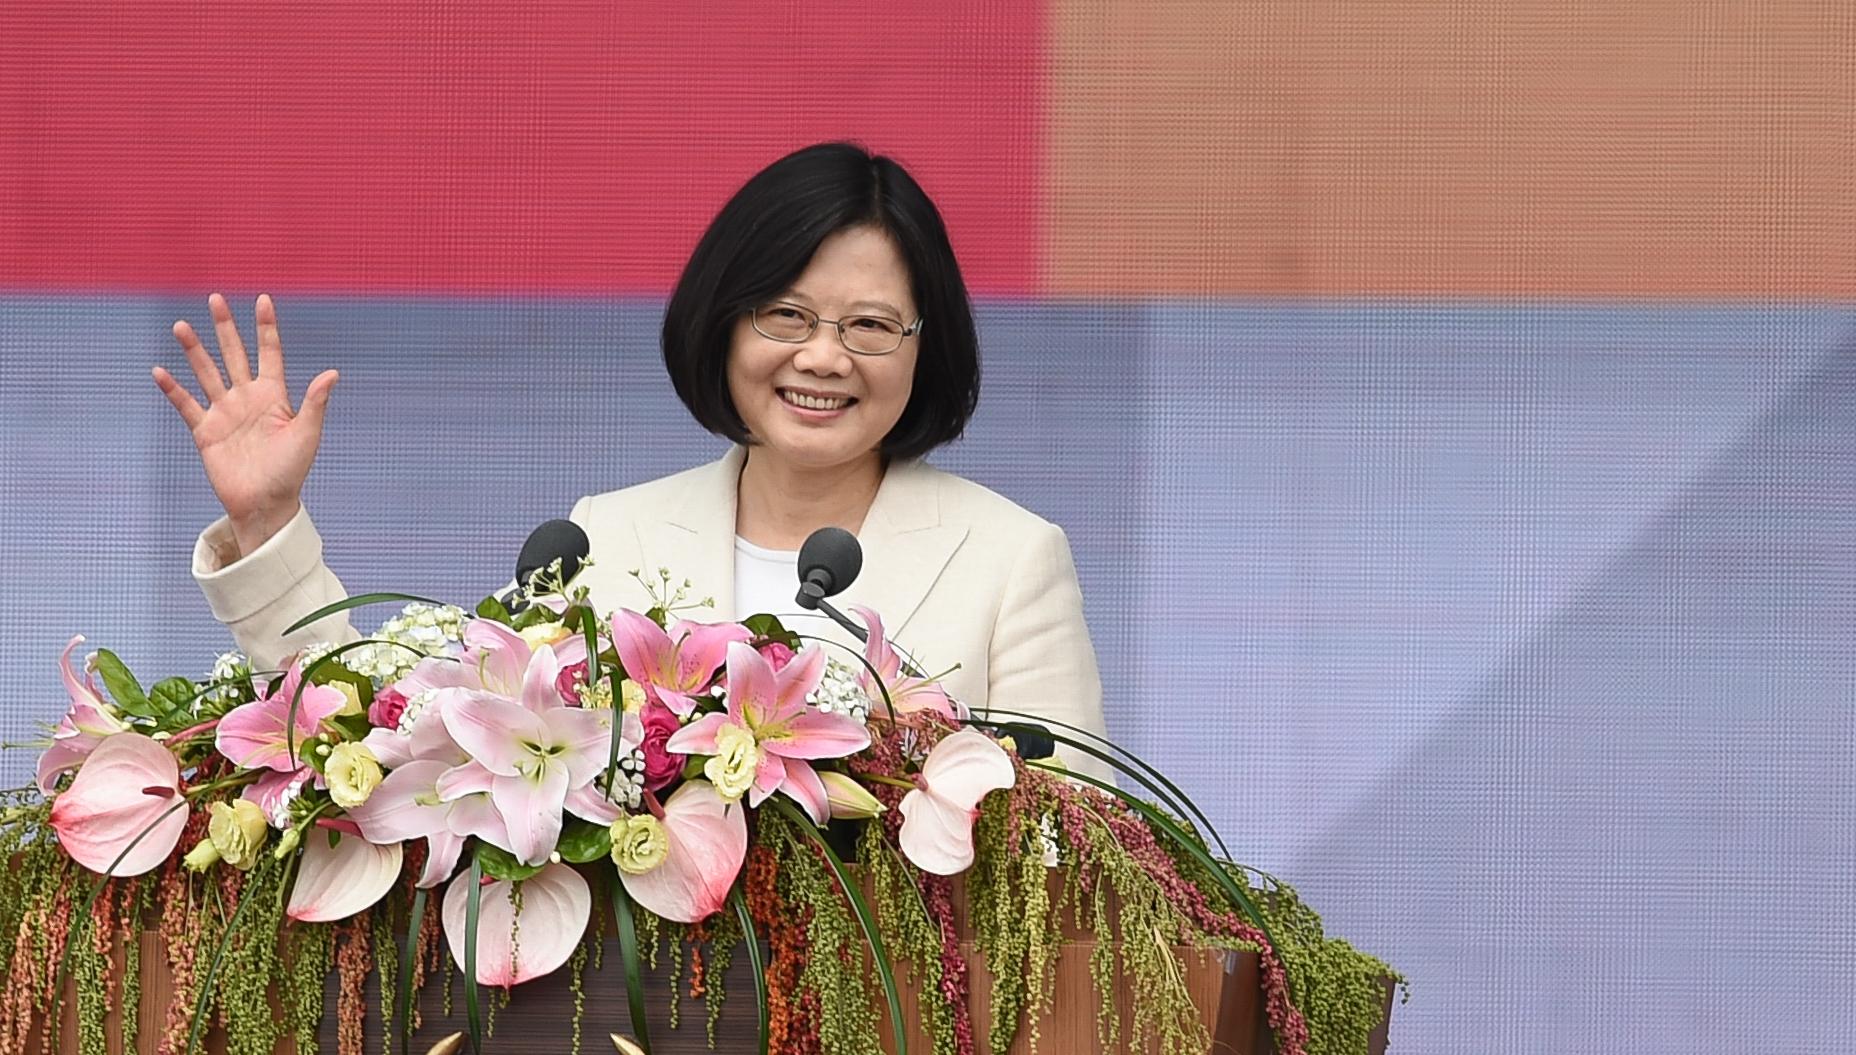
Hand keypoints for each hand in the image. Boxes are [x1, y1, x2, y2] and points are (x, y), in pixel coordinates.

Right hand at [153, 293, 338, 555]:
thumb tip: (332, 373)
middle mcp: (247, 398)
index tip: (263, 300)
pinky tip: (160, 371)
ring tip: (180, 326)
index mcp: (274, 396)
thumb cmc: (291, 471)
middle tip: (215, 298)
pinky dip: (173, 389)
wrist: (265, 504)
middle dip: (225, 328)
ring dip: (194, 351)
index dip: (266, 328)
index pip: (269, 353)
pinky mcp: (205, 432)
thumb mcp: (307, 434)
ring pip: (207, 373)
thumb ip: (315, 403)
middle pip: (234, 354)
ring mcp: (224, 413)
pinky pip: (186, 405)